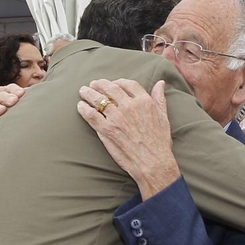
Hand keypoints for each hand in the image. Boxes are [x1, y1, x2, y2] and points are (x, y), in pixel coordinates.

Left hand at [77, 79, 180, 198]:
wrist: (153, 162)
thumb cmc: (159, 142)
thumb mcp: (163, 116)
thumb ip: (159, 98)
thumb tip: (160, 83)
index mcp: (144, 101)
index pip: (127, 84)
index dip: (118, 82)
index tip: (112, 83)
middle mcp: (129, 106)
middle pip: (110, 88)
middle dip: (99, 84)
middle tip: (93, 84)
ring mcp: (116, 118)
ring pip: (98, 99)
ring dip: (88, 93)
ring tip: (83, 91)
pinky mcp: (107, 130)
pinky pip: (91, 115)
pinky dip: (84, 109)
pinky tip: (81, 106)